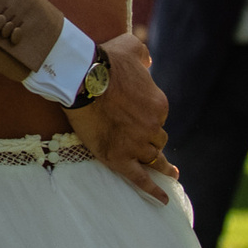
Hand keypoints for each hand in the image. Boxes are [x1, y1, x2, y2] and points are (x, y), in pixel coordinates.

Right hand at [63, 31, 176, 202]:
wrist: (80, 78)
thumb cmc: (104, 61)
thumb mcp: (131, 48)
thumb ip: (143, 55)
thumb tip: (148, 62)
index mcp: (159, 105)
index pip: (158, 118)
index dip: (147, 117)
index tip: (134, 114)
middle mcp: (152, 128)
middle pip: (156, 140)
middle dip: (149, 138)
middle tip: (141, 139)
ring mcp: (136, 145)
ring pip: (150, 158)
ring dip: (154, 162)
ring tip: (167, 172)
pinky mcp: (118, 158)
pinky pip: (140, 179)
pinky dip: (153, 190)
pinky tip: (163, 200)